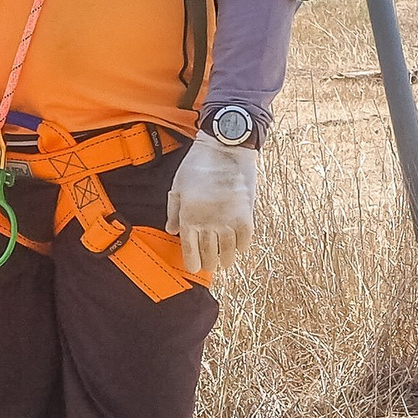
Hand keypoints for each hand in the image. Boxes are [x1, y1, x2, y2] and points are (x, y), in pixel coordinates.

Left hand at [166, 133, 260, 277]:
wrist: (225, 149)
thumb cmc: (197, 165)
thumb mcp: (178, 186)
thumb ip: (174, 211)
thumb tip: (172, 231)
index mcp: (189, 217)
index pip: (190, 249)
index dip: (192, 262)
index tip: (195, 269)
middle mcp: (208, 223)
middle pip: (209, 253)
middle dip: (209, 262)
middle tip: (210, 266)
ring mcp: (228, 220)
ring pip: (228, 250)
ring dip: (226, 259)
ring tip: (225, 263)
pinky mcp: (246, 215)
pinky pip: (245, 239)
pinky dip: (242, 246)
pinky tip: (239, 248)